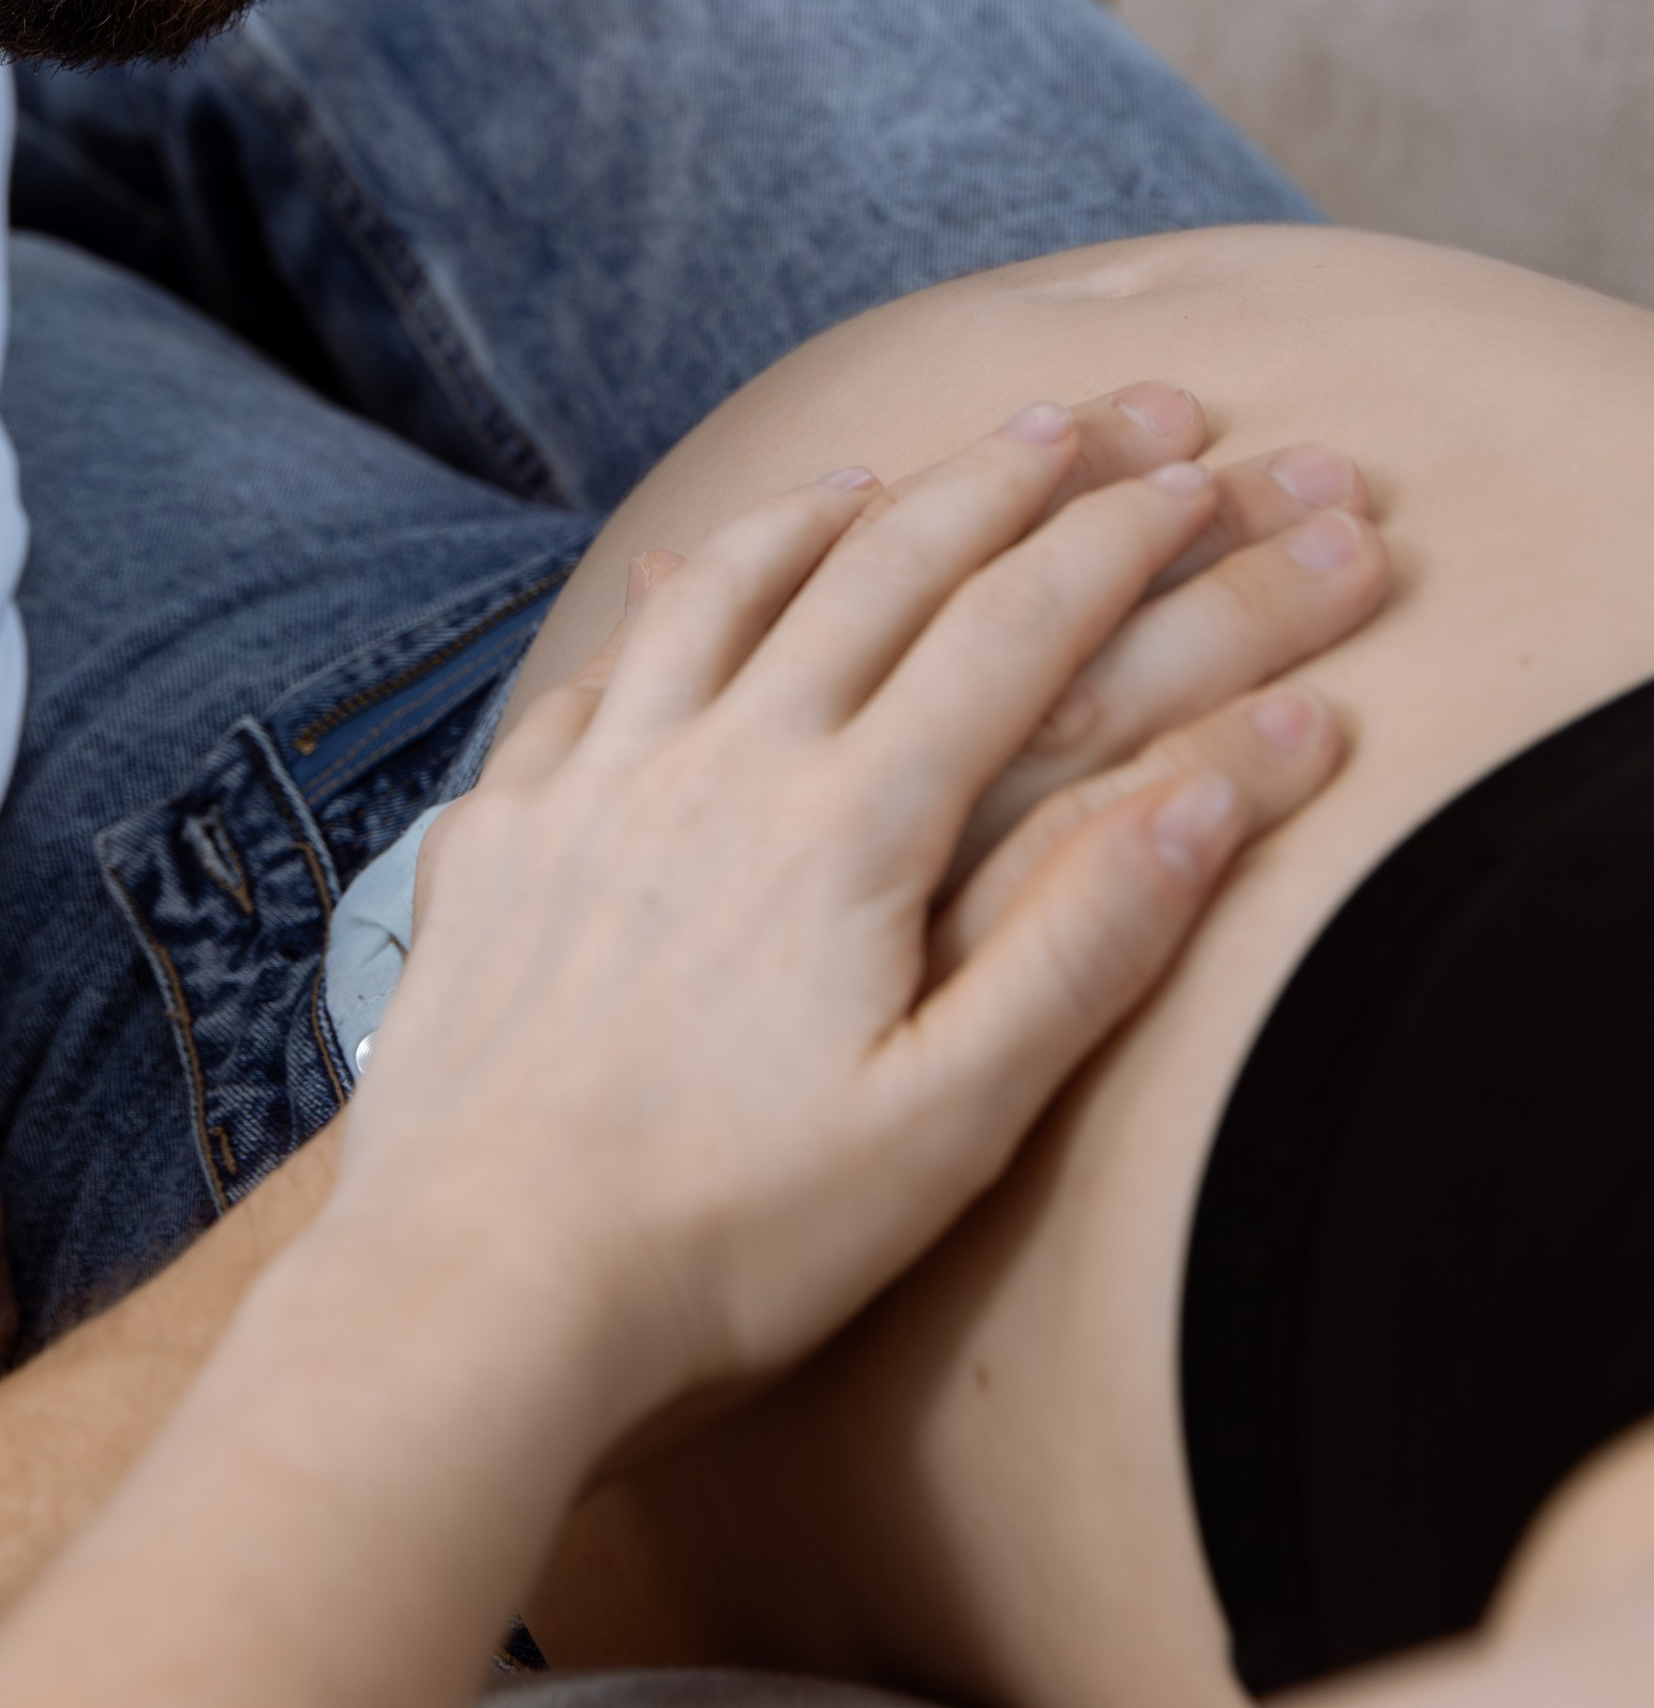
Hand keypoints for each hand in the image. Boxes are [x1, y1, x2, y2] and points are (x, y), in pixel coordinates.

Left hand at [336, 405, 1381, 1434]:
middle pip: (882, 566)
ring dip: (825, 513)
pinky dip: (663, 606)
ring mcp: (595, 782)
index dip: (1113, 537)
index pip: (1012, 627)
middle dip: (999, 478)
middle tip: (1083, 418)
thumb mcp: (951, 1122)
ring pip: (724, 586)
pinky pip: (597, 668)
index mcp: (847, 825)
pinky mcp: (502, 828)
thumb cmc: (732, 1240)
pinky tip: (674, 609)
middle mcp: (720, 762)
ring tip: (883, 480)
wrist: (476, 1288)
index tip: (1192, 471)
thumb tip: (1230, 779)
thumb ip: (1089, 941)